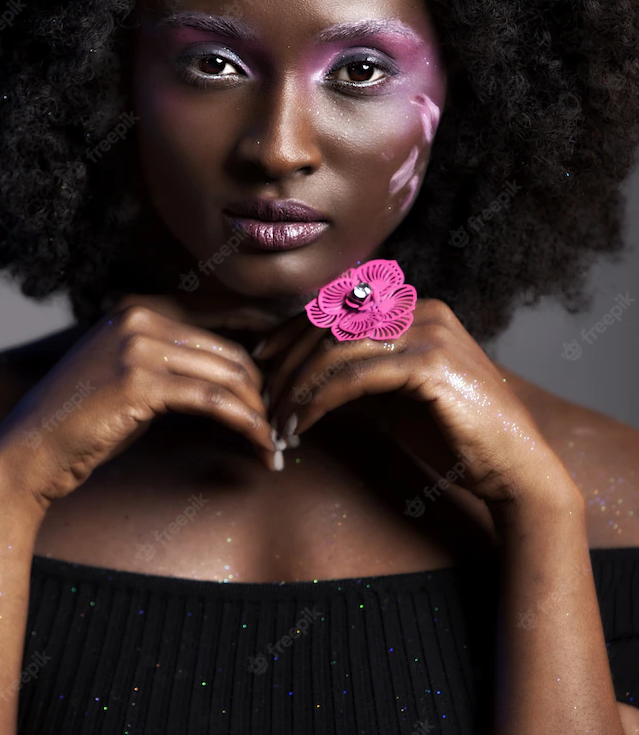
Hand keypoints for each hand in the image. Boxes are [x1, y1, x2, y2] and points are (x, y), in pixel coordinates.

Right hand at [0, 293, 279, 514]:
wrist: (27, 453)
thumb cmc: (81, 421)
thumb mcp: (129, 375)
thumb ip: (174, 362)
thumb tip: (236, 371)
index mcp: (139, 309)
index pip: (221, 316)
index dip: (263, 343)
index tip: (289, 372)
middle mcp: (140, 318)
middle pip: (230, 350)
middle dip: (263, 390)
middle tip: (281, 422)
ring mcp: (138, 346)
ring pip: (228, 375)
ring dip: (259, 413)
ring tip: (274, 442)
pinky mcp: (140, 383)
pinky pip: (213, 401)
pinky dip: (245, 425)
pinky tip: (261, 446)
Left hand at [255, 298, 577, 509]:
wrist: (516, 468)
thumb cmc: (456, 436)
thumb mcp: (397, 398)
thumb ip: (359, 378)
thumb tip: (303, 377)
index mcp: (416, 310)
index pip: (338, 309)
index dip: (291, 332)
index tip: (262, 361)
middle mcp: (422, 311)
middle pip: (331, 323)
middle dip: (287, 361)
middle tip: (263, 399)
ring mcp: (428, 333)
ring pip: (336, 348)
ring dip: (297, 387)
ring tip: (278, 423)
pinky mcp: (430, 364)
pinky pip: (354, 377)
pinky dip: (318, 402)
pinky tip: (302, 427)